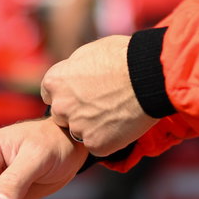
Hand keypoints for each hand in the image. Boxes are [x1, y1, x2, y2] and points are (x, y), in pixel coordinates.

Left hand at [41, 35, 157, 155]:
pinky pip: (98, 145)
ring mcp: (77, 128)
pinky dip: (109, 139)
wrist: (148, 76)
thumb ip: (74, 69)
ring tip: (116, 113)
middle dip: (76, 112)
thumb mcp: (89, 52)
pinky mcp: (96, 144)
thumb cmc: (123, 57)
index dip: (67, 94)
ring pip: (80, 132)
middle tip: (101, 105)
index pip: (50, 94)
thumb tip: (73, 74)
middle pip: (62, 116)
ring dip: (93, 127)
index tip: (82, 93)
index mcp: (55, 81)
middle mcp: (61, 106)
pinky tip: (123, 125)